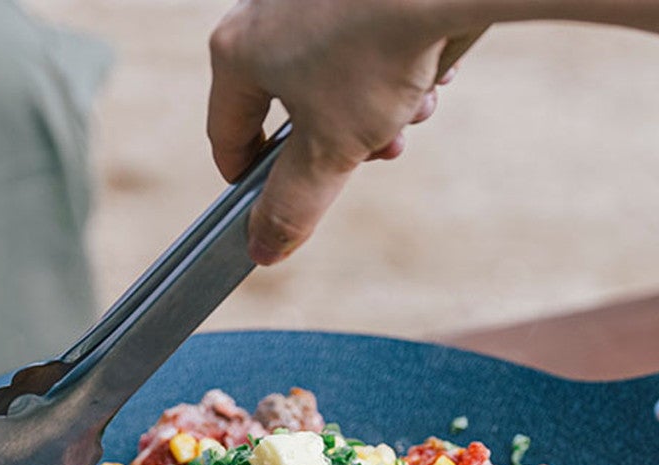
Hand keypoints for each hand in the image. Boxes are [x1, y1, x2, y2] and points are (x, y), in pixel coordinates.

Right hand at [208, 0, 457, 264]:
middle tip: (381, 151)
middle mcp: (263, 12)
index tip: (274, 209)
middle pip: (293, 107)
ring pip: (338, 75)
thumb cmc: (374, 50)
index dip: (250, 183)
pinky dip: (397, 60)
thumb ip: (294, 204)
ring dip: (381, 106)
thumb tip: (263, 247)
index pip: (227, 135)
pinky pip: (368, 37)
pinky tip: (431, 64)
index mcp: (236, 53)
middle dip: (345, 141)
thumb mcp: (331, 149)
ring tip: (414, 106)